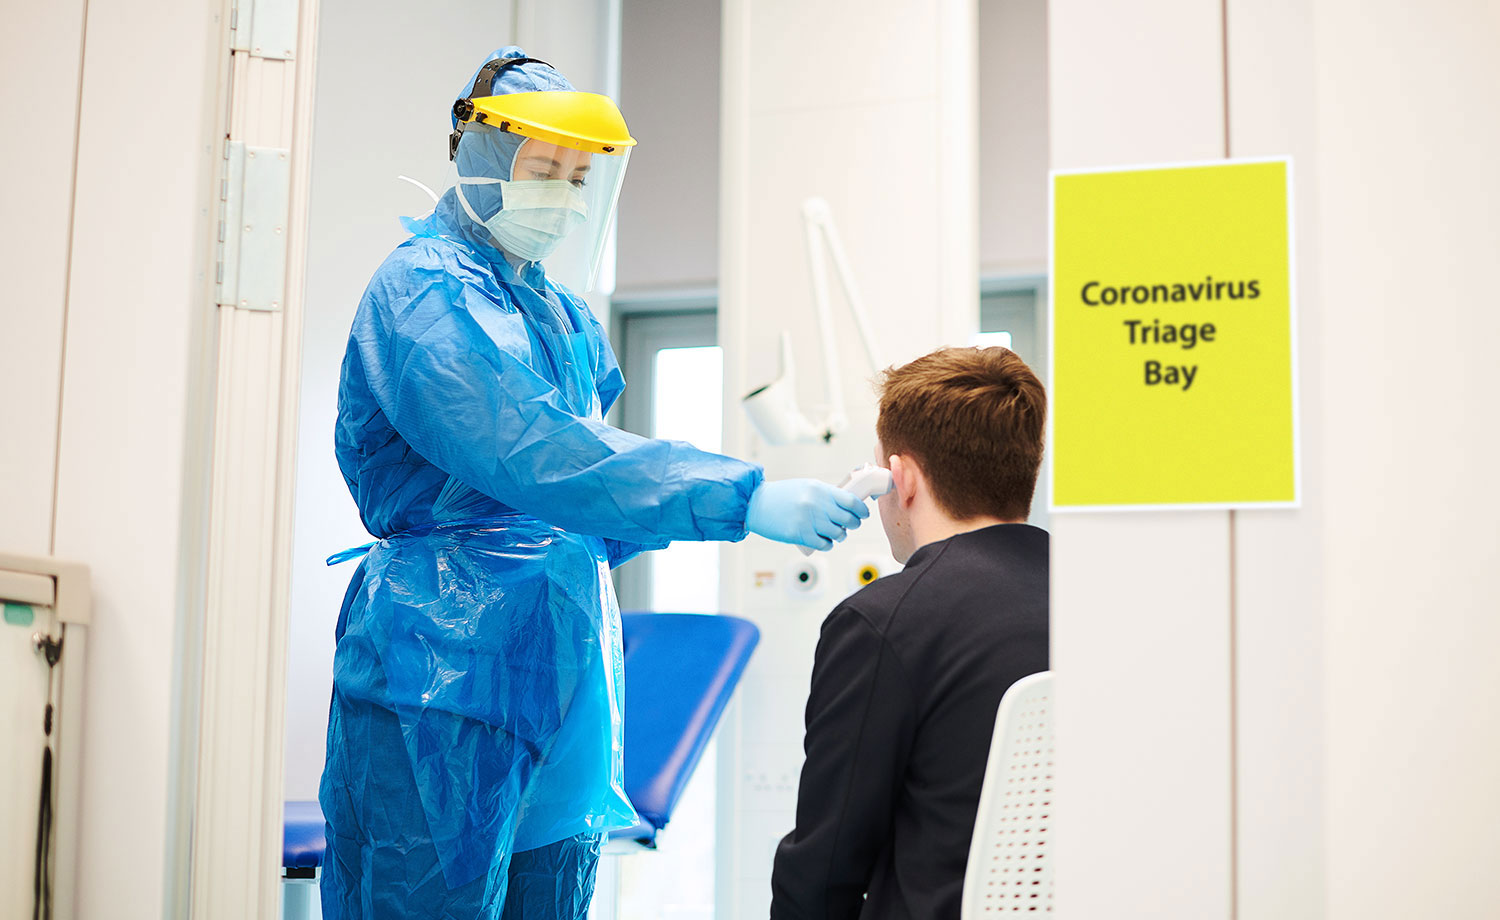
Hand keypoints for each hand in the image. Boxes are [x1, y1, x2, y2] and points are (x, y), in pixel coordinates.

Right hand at [745, 478, 868, 550]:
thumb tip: (848, 505)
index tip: (863, 514)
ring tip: (836, 533)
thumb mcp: (806, 487)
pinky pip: (824, 544)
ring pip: (838, 533)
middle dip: (853, 524)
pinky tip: (824, 540)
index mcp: (819, 489)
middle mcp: (816, 504)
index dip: (861, 510)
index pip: (851, 501)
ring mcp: (808, 520)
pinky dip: (828, 544)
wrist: (755, 503)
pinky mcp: (799, 535)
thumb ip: (826, 495)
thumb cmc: (782, 495)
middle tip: (850, 525)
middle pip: (848, 519)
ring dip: (840, 535)